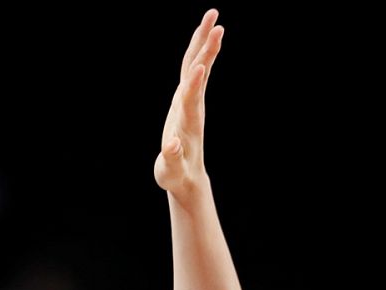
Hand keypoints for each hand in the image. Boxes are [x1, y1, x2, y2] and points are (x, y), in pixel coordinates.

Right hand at [154, 9, 223, 196]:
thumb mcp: (169, 172)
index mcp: (187, 123)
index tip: (203, 65)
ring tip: (213, 18)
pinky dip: (198, 51)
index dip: (195, 83)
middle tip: (216, 23)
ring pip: (197, 65)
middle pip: (199, 72)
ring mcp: (190, 101)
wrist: (186, 176)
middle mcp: (192, 107)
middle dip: (206, 48)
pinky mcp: (186, 100)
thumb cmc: (175, 175)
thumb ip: (170, 158)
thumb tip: (170, 145)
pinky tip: (203, 34)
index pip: (191, 98)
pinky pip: (192, 69)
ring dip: (204, 42)